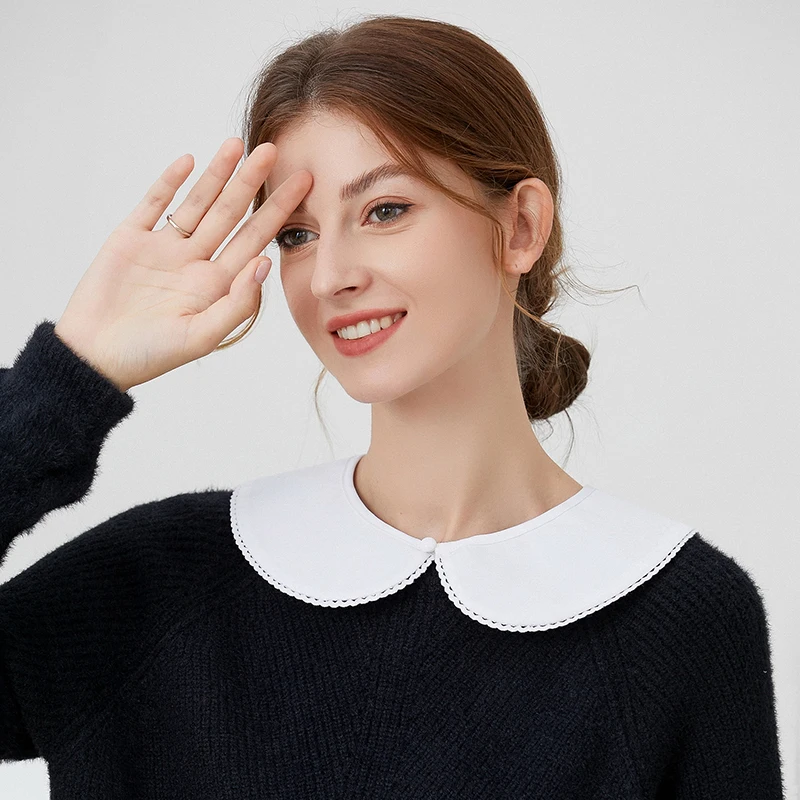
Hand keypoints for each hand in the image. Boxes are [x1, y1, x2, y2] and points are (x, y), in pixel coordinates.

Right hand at [54, 137, 311, 392]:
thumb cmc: (148, 355)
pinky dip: (169, 183)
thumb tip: (264, 265)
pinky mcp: (130, 239)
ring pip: (196, 203)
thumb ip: (236, 303)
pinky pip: (153, 205)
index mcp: (216, 284)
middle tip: (274, 150)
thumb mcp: (201, 338)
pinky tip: (189, 162)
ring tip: (236, 145)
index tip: (304, 185)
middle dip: (252, 182)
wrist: (94, 357)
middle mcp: (195, 261)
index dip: (278, 212)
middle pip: (230, 214)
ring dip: (216, 174)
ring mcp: (164, 248)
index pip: (254, 240)